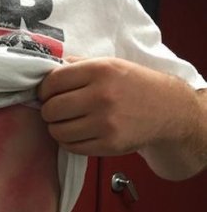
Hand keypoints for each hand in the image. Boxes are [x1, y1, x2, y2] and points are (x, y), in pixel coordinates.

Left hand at [38, 57, 195, 156]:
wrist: (166, 109)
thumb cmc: (133, 85)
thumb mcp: (110, 64)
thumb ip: (79, 65)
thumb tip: (46, 71)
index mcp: (100, 70)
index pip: (53, 82)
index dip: (44, 89)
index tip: (47, 93)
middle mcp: (102, 96)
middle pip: (51, 109)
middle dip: (48, 110)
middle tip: (55, 110)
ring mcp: (105, 123)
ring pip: (58, 131)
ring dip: (56, 128)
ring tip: (65, 122)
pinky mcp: (108, 144)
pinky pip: (71, 146)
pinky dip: (68, 141)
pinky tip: (77, 133)